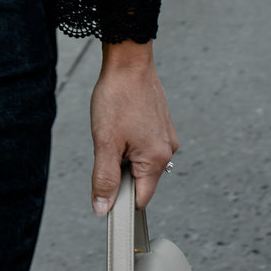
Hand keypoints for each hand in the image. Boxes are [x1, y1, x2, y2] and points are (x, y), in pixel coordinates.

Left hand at [89, 39, 177, 214]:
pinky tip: (121, 121)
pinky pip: (144, 143)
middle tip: (108, 145)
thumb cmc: (118, 96)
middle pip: (140, 179)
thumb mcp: (105, 142)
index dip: (120, 199)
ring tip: (115, 129)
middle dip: (121, 170)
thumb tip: (103, 208)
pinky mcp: (162, 123)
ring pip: (141, 160)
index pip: (139, 199)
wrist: (128, 61)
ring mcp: (166, 136)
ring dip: (125, 153)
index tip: (105, 188)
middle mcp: (168, 150)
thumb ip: (105, 179)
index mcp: (156, 159)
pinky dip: (130, 139)